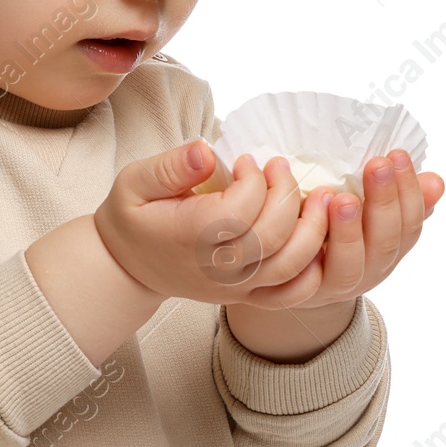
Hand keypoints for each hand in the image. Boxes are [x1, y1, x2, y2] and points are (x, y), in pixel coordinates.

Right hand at [92, 141, 331, 305]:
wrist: (127, 267)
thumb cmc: (133, 217)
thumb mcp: (134, 181)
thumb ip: (170, 166)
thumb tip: (206, 151)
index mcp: (188, 237)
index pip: (240, 210)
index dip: (254, 180)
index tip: (246, 160)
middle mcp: (215, 268)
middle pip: (272, 236)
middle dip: (287, 193)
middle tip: (279, 166)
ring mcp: (234, 286)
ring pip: (291, 265)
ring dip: (314, 228)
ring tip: (318, 196)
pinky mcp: (246, 295)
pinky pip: (291, 293)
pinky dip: (312, 270)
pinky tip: (316, 239)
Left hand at [231, 148, 444, 310]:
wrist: (289, 278)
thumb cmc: (331, 231)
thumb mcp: (370, 216)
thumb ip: (400, 200)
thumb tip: (436, 180)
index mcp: (389, 250)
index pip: (410, 224)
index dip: (409, 192)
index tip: (398, 155)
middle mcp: (369, 272)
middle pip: (385, 243)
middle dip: (383, 202)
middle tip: (377, 165)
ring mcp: (336, 285)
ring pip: (349, 265)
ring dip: (349, 231)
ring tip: (342, 199)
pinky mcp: (301, 291)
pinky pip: (308, 276)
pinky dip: (309, 249)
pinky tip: (306, 217)